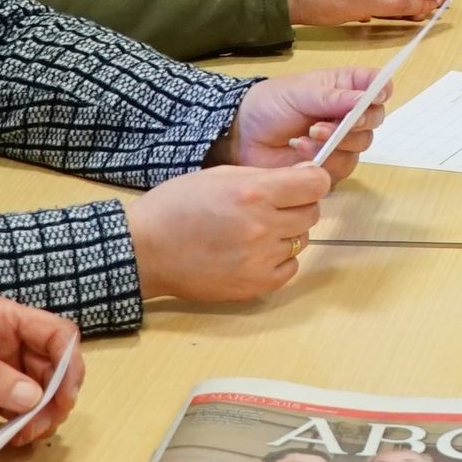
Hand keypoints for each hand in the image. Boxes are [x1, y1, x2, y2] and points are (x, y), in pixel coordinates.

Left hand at [0, 295, 78, 442]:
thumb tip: (32, 395)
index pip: (54, 333)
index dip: (68, 362)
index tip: (64, 396)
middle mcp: (5, 342)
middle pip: (54, 366)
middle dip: (57, 396)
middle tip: (40, 425)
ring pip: (40, 390)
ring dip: (43, 413)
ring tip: (26, 435)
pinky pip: (18, 408)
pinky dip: (24, 423)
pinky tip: (15, 437)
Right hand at [130, 161, 332, 302]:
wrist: (146, 249)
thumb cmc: (176, 206)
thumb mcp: (219, 176)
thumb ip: (264, 177)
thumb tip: (306, 176)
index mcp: (253, 193)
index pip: (316, 185)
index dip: (312, 181)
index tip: (302, 184)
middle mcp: (262, 226)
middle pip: (311, 213)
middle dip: (296, 207)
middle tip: (269, 208)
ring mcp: (260, 259)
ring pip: (300, 240)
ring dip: (284, 234)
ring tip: (252, 232)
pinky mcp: (255, 285)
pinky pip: (290, 267)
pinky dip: (278, 259)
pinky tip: (252, 253)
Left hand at [227, 68, 382, 179]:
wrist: (241, 135)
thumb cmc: (270, 104)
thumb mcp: (299, 92)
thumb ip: (333, 98)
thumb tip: (366, 98)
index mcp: (344, 88)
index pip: (377, 87)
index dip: (381, 92)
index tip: (374, 97)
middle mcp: (347, 115)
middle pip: (373, 122)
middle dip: (354, 124)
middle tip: (326, 125)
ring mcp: (340, 143)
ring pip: (359, 148)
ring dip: (334, 144)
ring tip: (305, 138)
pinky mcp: (328, 167)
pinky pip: (340, 169)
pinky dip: (322, 161)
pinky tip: (300, 153)